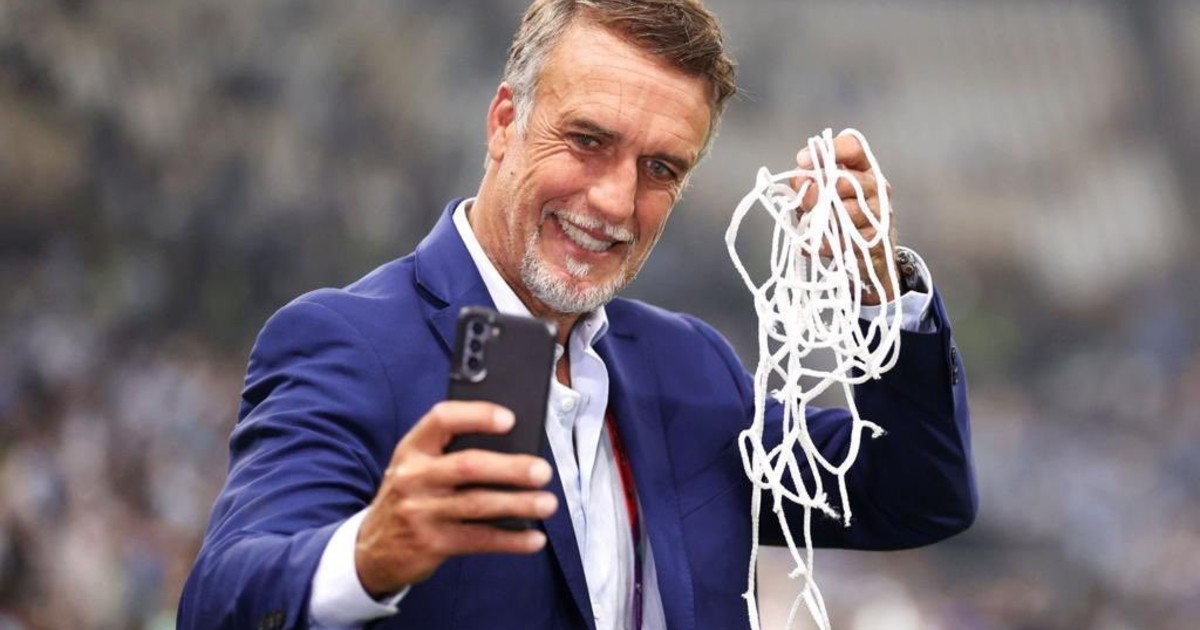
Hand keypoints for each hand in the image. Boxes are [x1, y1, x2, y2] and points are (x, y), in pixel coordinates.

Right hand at [355, 401, 557, 597]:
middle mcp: (414, 477)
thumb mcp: (416, 467)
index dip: (477, 415)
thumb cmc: (410, 497)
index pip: (442, 419)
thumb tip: (513, 446)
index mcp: (412, 448)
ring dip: (519, 504)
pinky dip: (511, 540)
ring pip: (478, 504)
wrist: (371, 549)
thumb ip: (451, 452)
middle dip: (511, 467)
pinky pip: (479, 539)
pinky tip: (533, 538)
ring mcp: (420, 512)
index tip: (509, 419)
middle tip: (543, 471)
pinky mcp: (431, 543)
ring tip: (548, 503)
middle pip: (469, 465)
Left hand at [791, 132, 898, 304]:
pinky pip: (843, 240)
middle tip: (805, 204)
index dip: (829, 149)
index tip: (802, 160)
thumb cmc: (845, 220)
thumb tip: (798, 179)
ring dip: (821, 219)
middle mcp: (876, 187)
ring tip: (811, 225)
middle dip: (815, 193)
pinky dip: (823, 243)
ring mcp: (879, 214)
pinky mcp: (875, 240)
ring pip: (846, 211)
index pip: (853, 147)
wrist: (873, 259)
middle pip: (844, 180)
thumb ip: (810, 184)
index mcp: (864, 169)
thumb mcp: (826, 197)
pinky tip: (815, 243)